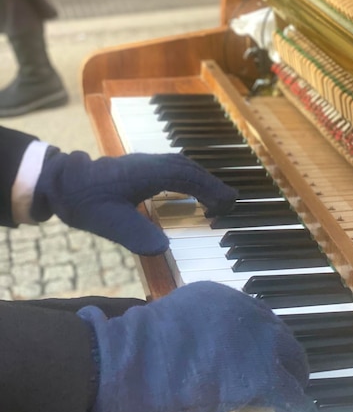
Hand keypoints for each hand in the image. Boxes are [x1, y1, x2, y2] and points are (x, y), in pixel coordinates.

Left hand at [32, 150, 236, 254]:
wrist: (64, 184)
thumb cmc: (86, 201)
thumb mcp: (110, 223)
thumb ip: (137, 236)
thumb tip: (165, 248)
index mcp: (149, 173)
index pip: (189, 177)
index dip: (211, 190)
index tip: (228, 205)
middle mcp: (152, 163)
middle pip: (191, 168)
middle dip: (212, 184)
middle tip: (229, 204)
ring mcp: (147, 163)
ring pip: (183, 166)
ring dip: (202, 180)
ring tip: (214, 200)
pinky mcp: (141, 168)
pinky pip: (173, 170)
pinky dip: (189, 180)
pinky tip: (189, 192)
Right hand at [77, 281, 316, 411]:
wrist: (145, 358)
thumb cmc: (144, 347)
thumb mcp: (172, 321)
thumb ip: (193, 325)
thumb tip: (197, 341)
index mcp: (222, 296)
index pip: (254, 314)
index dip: (261, 335)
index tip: (264, 347)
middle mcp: (246, 311)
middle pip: (279, 332)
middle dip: (285, 351)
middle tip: (289, 366)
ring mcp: (258, 340)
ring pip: (292, 358)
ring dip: (296, 374)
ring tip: (300, 387)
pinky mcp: (263, 373)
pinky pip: (291, 392)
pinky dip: (300, 405)